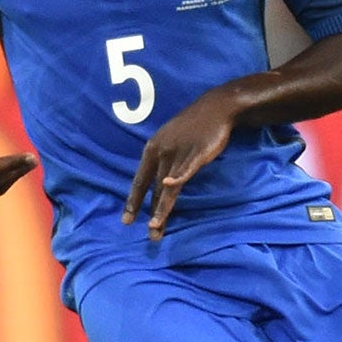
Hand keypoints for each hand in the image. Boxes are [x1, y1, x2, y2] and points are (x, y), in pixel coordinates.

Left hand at [123, 90, 236, 238]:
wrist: (214, 108)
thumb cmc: (192, 125)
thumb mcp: (170, 140)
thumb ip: (164, 159)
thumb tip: (158, 180)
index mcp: (152, 150)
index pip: (140, 181)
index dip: (133, 201)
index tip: (127, 221)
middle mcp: (162, 153)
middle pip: (153, 188)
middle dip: (150, 212)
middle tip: (147, 232)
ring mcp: (179, 153)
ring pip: (168, 186)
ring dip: (162, 208)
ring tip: (155, 226)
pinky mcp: (197, 153)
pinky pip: (186, 169)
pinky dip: (177, 177)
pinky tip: (170, 186)